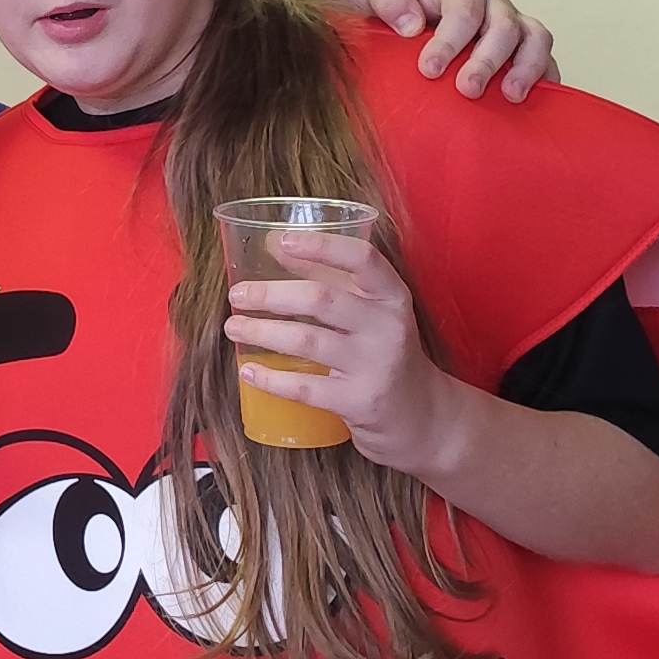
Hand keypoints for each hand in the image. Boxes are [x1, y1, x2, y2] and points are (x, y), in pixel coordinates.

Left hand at [225, 229, 464, 469]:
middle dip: (270, 295)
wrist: (424, 418)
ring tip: (233, 328)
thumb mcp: (373, 314)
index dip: (321, 246)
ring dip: (261, 332)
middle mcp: (388, 327)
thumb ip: (333, 281)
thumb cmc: (386, 354)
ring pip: (306, 341)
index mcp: (392, 297)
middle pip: (321, 299)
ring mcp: (376, 366)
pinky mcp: (360, 402)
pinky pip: (304, 387)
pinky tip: (248, 370)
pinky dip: (270, 378)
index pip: (362, 259)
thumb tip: (274, 247)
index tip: (280, 241)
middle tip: (237, 295)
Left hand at [320, 0, 554, 101]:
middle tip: (467, 90)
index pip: (463, 7)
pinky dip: (546, 79)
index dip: (450, 39)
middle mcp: (490, 3)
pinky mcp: (521, 51)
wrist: (396, 15)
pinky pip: (545, 60)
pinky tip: (532, 103)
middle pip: (504, 25)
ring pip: (536, 38)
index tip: (428, 70)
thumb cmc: (389, 6)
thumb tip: (412, 26)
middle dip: (487, 60)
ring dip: (527, 67)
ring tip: (510, 97)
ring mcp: (510, 26)